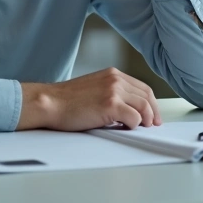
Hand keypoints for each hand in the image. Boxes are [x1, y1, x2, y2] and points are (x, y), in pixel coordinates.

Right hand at [18, 68, 161, 130]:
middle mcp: (115, 79)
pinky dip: (133, 126)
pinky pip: (134, 118)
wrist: (49, 103)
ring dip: (144, 120)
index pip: (142, 87)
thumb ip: (111, 92)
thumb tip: (129, 109)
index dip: (151, 103)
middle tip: (152, 125)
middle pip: (147, 96)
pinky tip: (124, 128)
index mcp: (112, 74)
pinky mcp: (111, 104)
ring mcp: (114, 90)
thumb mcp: (93, 88)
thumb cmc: (66, 101)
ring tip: (138, 128)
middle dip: (153, 112)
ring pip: (144, 107)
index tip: (152, 114)